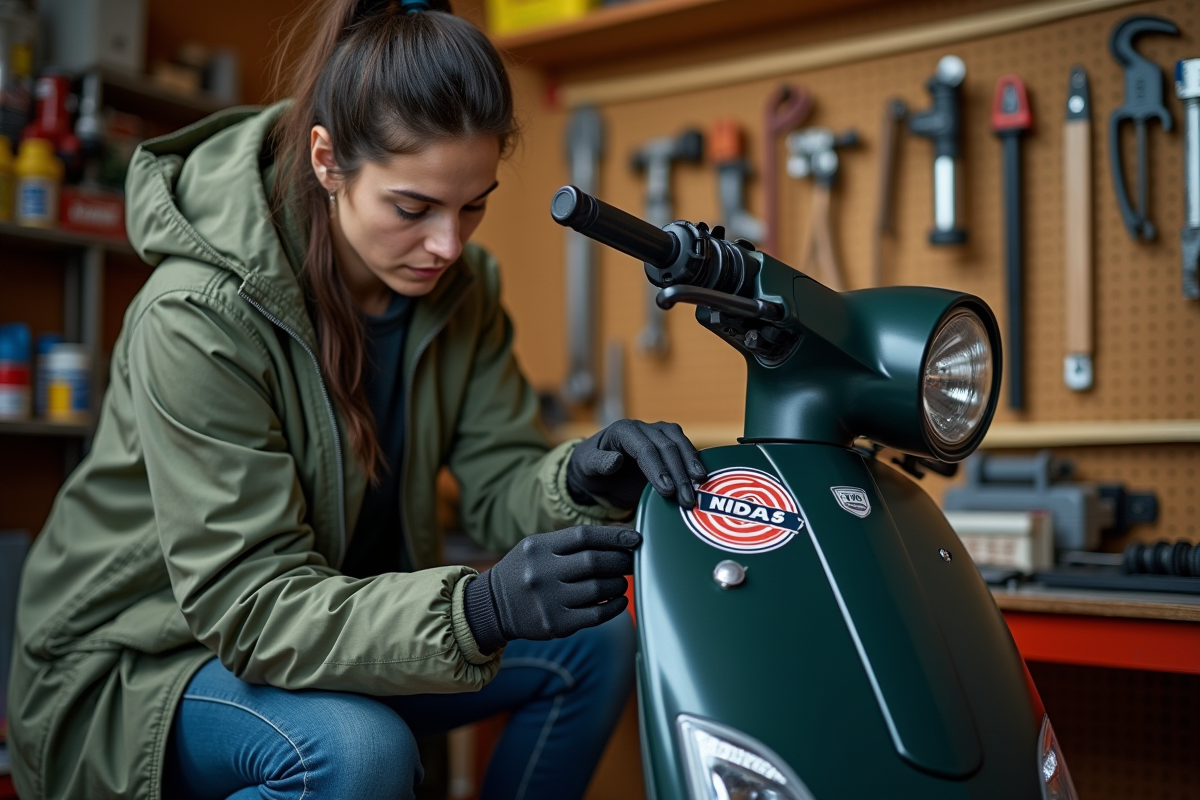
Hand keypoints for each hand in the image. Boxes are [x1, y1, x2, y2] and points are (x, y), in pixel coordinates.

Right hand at [464, 526, 640, 652]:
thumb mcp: (537, 547)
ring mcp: (548, 600)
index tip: (635, 539)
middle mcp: (542, 572)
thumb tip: (619, 535)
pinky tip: (619, 600)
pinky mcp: (556, 624)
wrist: (493, 606)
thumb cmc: (525, 571)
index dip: (615, 536)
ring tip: (621, 581)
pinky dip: (615, 606)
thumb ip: (571, 542)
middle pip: (594, 561)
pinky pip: (596, 614)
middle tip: (631, 561)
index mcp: (538, 547)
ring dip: (619, 583)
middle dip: (621, 560)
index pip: (585, 536)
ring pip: (599, 588)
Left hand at [566, 419, 707, 509]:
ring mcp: (658, 434)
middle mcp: (643, 429)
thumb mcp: (586, 466)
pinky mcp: (668, 444)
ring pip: (680, 442)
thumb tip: (616, 461)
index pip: (645, 448)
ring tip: (699, 488)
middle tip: (686, 499)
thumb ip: (599, 463)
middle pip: (667, 446)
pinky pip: (685, 448)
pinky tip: (702, 479)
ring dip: (691, 465)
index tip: (667, 491)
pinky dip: (695, 462)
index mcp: (623, 431)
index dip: (658, 469)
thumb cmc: (590, 467)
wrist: (598, 467)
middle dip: (678, 474)